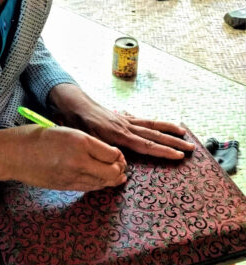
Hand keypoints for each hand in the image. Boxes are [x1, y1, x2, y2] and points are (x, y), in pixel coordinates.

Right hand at [0, 124, 126, 191]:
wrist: (13, 154)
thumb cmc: (36, 136)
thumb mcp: (65, 130)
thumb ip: (86, 142)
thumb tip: (106, 153)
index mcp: (80, 141)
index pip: (113, 153)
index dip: (118, 155)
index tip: (116, 153)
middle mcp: (79, 160)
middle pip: (113, 172)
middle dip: (120, 168)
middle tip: (119, 164)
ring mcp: (72, 176)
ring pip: (103, 183)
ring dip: (112, 178)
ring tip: (114, 173)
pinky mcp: (65, 186)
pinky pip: (90, 188)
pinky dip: (99, 184)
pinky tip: (99, 179)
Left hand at [48, 84, 194, 159]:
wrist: (73, 103)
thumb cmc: (77, 122)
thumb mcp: (87, 139)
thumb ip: (103, 149)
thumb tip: (120, 160)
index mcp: (119, 134)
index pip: (147, 145)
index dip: (164, 151)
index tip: (179, 156)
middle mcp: (126, 126)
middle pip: (154, 135)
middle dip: (173, 142)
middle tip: (191, 148)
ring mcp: (124, 120)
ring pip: (151, 124)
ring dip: (167, 129)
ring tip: (183, 132)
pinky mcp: (121, 116)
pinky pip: (140, 119)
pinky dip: (150, 122)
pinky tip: (155, 124)